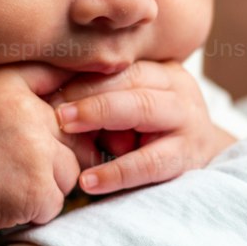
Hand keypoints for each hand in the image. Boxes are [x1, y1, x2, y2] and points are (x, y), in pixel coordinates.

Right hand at [0, 63, 96, 234]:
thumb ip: (29, 85)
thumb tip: (83, 98)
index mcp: (15, 83)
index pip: (67, 84)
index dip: (65, 111)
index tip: (42, 127)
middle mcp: (30, 112)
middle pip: (76, 137)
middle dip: (53, 156)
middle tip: (10, 162)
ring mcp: (36, 151)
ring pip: (70, 172)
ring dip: (45, 184)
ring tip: (5, 180)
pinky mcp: (37, 188)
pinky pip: (56, 203)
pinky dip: (33, 209)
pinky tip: (2, 198)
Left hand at [52, 60, 235, 196]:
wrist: (202, 160)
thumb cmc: (152, 133)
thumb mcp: (132, 107)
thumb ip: (103, 97)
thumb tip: (46, 93)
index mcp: (161, 70)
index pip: (119, 64)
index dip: (81, 74)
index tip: (44, 84)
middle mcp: (178, 88)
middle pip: (129, 79)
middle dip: (85, 90)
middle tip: (50, 103)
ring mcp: (188, 121)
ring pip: (142, 108)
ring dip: (99, 115)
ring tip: (64, 128)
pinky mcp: (188, 157)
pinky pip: (150, 162)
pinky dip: (116, 172)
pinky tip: (88, 180)